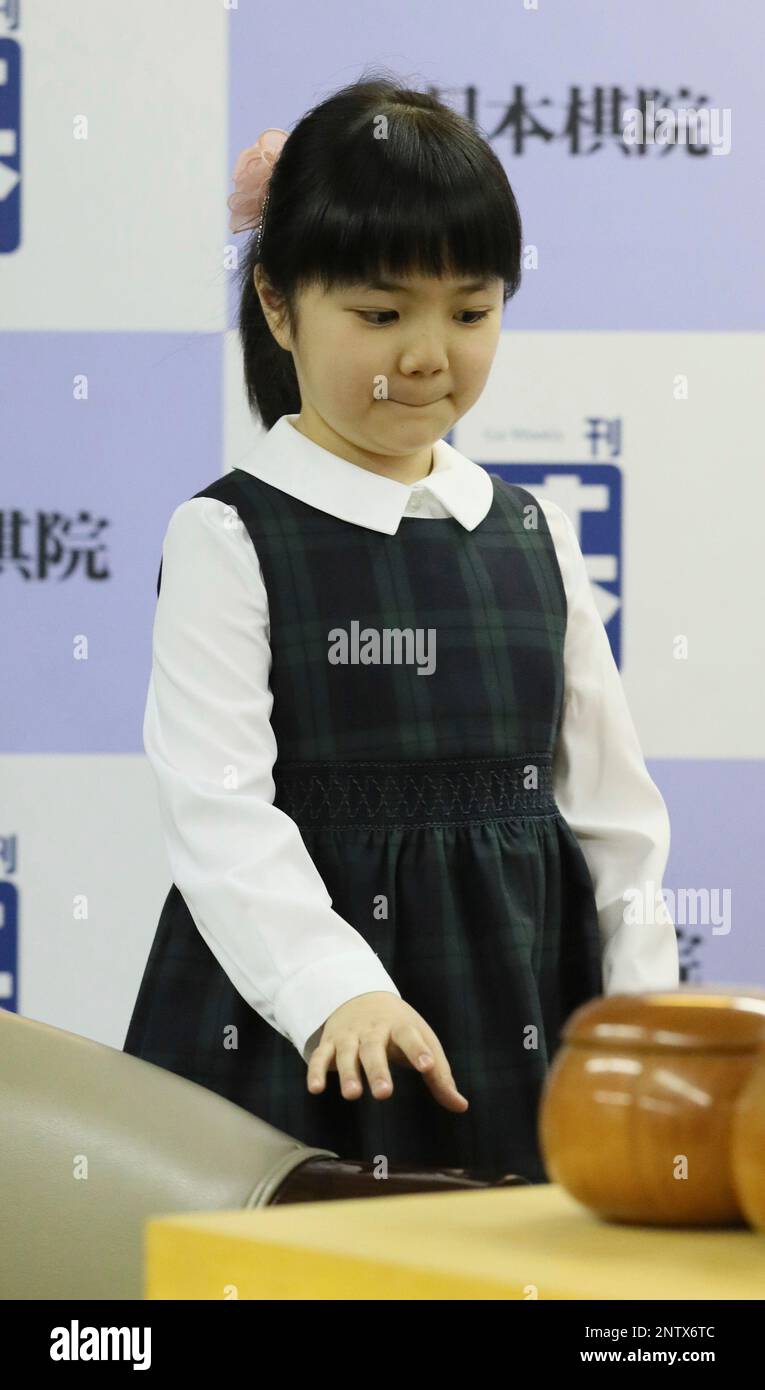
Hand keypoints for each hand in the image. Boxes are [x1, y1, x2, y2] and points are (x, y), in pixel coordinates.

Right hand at [305, 991, 468, 1111]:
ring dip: (348, 1073)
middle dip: (378, 1071)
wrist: (361, 995)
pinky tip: (315, 1089)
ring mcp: (349, 1035)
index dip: (419, 1051)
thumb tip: (461, 1107)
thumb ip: (440, 1075)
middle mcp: (372, 1029)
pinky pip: (320, 1056)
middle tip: (384, 1094)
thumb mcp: (423, 1040)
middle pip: (374, 1049)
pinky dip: (315, 1071)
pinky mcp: (329, 1042)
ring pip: (346, 1054)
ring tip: (352, 1095)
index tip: (427, 1067)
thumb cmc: (399, 1027)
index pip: (411, 1036)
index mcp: (400, 1026)